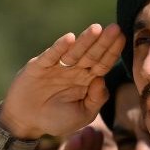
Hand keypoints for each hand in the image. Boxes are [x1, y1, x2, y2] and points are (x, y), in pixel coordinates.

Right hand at [0, 24, 122, 141]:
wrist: (25, 121)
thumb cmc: (56, 119)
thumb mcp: (82, 115)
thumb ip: (96, 100)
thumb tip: (101, 80)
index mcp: (87, 79)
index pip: (103, 63)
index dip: (112, 51)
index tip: (123, 38)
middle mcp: (74, 69)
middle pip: (92, 54)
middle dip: (103, 42)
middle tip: (115, 28)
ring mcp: (57, 66)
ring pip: (74, 52)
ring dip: (85, 40)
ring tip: (96, 29)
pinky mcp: (39, 66)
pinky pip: (51, 56)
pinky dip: (59, 47)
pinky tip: (69, 39)